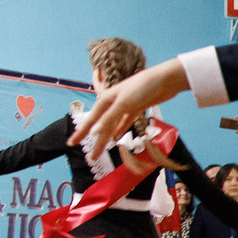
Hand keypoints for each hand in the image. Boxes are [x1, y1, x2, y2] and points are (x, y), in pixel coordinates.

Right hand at [73, 59, 187, 149]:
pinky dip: (120, 129)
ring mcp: (125, 105)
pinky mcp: (136, 108)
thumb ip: (110, 118)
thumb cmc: (142, 88)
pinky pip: (124, 121)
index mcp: (106, 99)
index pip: (91, 120)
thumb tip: (94, 133)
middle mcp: (113, 102)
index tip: (71, 143)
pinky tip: (117, 137)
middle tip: (90, 158)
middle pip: (101, 125)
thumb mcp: (124, 103)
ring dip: (106, 137)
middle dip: (95, 141)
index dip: (81, 133)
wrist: (165, 80)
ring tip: (100, 150)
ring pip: (112, 125)